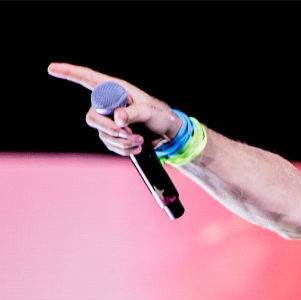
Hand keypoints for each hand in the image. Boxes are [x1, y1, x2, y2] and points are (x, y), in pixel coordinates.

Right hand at [47, 62, 183, 156]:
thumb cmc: (160, 115)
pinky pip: (109, 144)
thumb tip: (118, 119)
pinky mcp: (113, 135)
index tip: (51, 68)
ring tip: (139, 140)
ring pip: (102, 133)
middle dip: (109, 129)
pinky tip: (138, 146)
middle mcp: (109, 104)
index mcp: (115, 89)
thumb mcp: (150, 112)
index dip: (69, 72)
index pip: (87, 79)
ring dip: (121, 141)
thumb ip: (134, 114)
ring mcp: (109, 120)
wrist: (167, 133)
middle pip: (92, 117)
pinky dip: (123, 149)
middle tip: (129, 133)